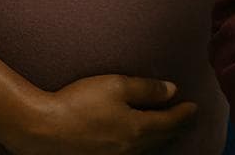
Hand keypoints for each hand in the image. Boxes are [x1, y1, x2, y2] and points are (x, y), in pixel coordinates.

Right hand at [2, 74, 196, 154]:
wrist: (39, 129)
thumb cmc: (78, 103)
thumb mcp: (116, 86)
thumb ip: (148, 89)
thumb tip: (172, 91)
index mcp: (138, 130)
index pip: (170, 122)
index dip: (184, 114)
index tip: (195, 107)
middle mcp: (130, 150)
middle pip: (161, 139)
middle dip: (176, 128)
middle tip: (187, 118)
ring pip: (146, 150)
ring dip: (161, 139)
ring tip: (168, 129)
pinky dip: (143, 147)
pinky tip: (139, 142)